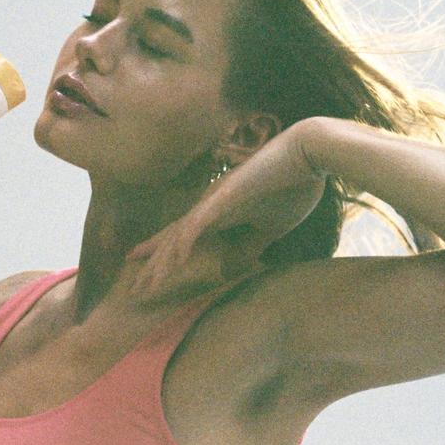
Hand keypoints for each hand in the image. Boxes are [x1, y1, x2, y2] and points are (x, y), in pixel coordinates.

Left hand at [125, 120, 326, 302]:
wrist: (311, 153)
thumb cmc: (292, 186)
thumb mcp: (269, 228)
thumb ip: (248, 246)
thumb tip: (231, 270)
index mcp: (219, 213)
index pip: (181, 238)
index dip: (160, 256)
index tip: (142, 276)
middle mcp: (209, 205)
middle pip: (172, 239)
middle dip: (152, 265)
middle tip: (133, 291)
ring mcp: (216, 199)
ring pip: (180, 233)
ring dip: (163, 260)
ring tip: (147, 283)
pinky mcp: (228, 194)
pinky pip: (200, 221)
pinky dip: (186, 240)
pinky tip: (174, 259)